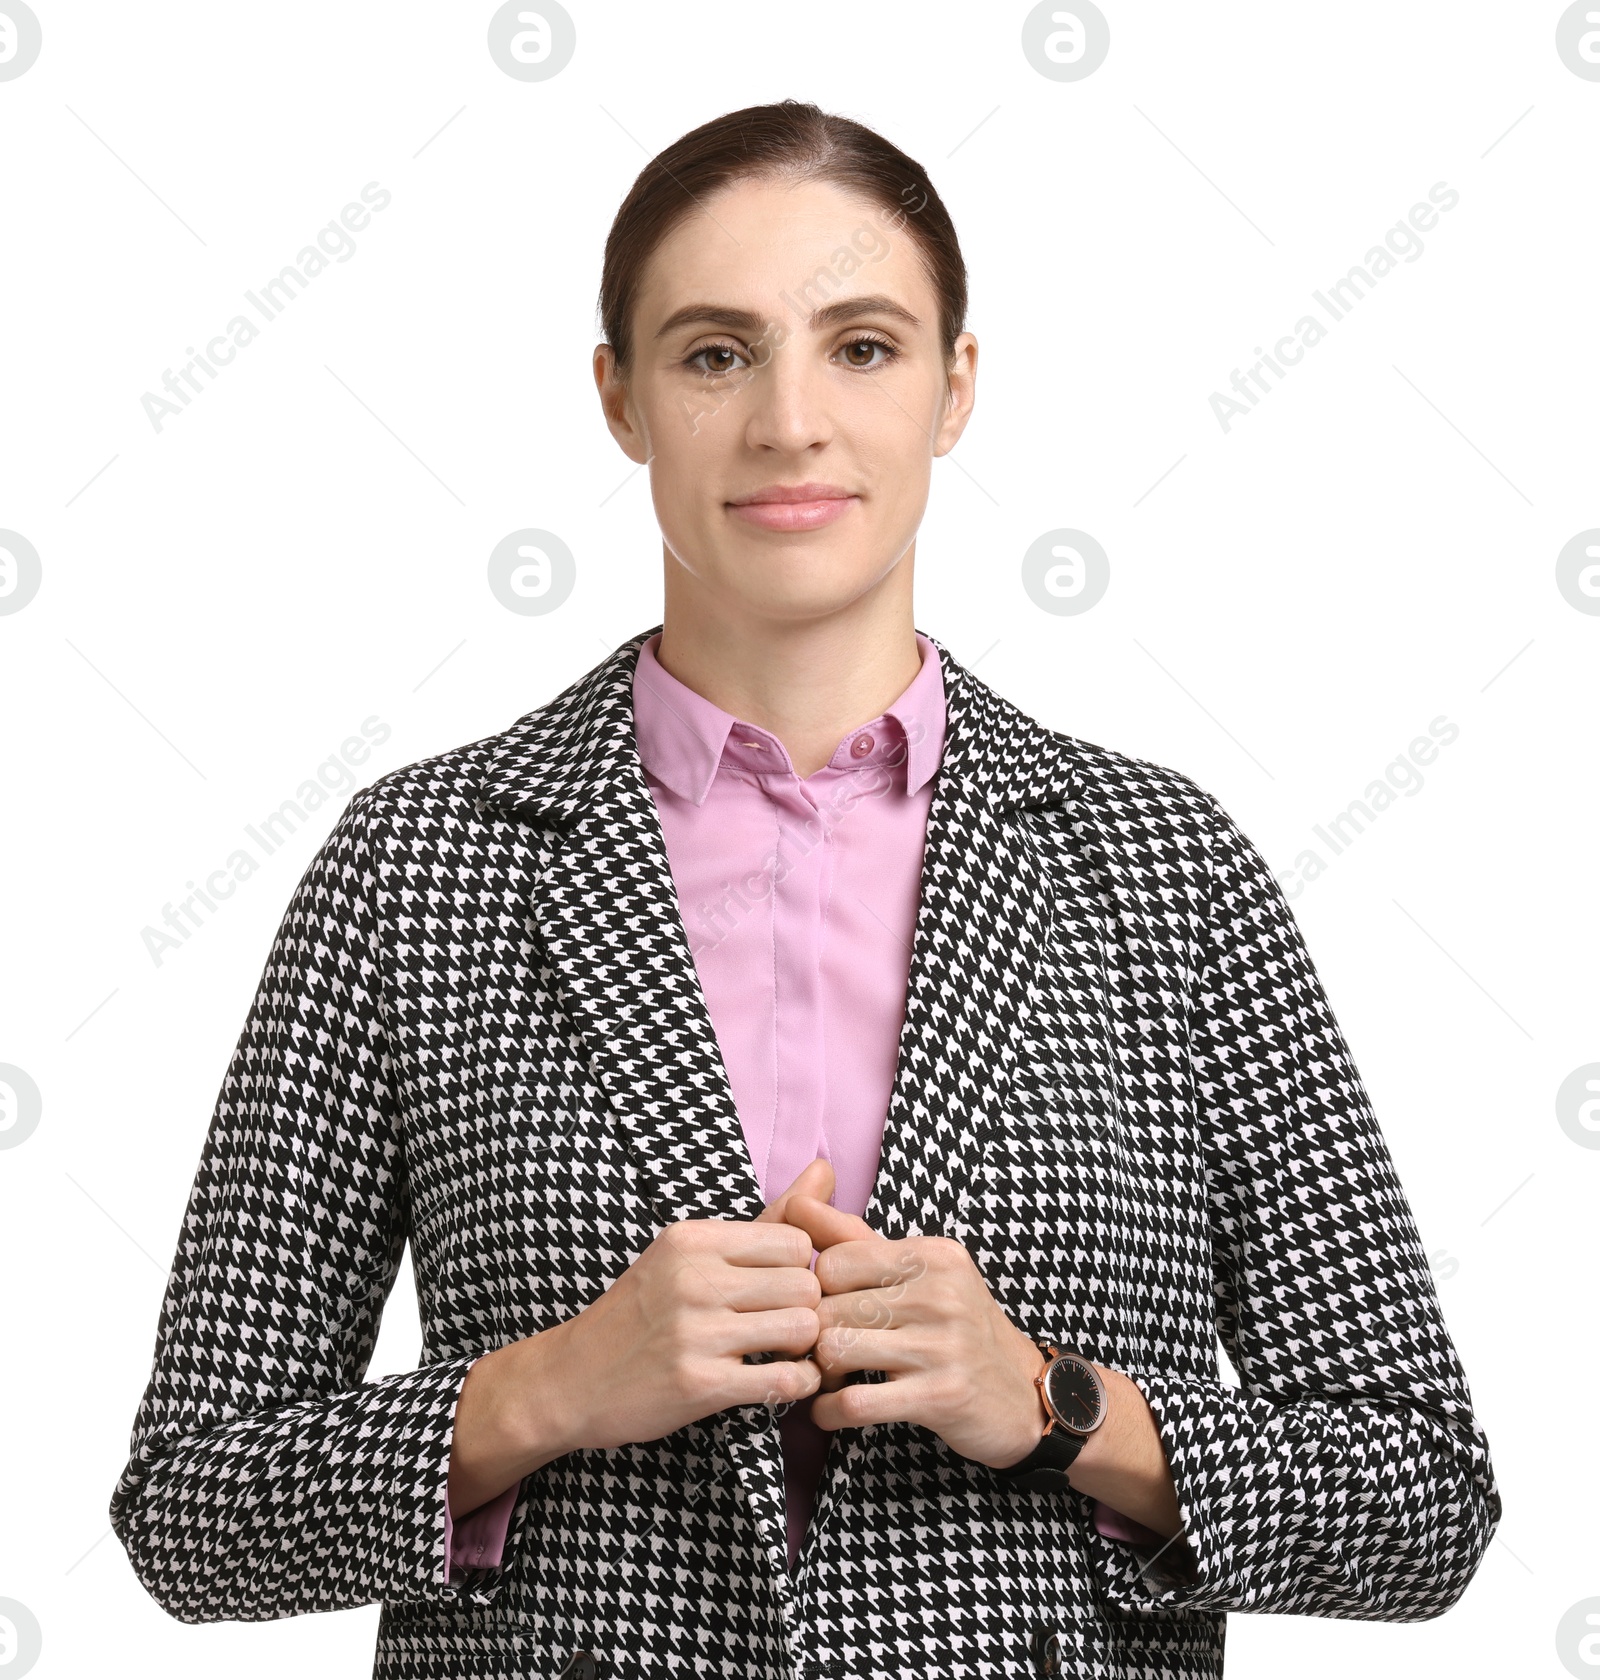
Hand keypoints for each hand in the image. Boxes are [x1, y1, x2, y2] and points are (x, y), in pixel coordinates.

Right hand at [538, 1193, 823, 1453]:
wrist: (570, 1378)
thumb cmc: (642, 1311)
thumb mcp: (690, 1252)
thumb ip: (766, 1217)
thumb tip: (825, 1167)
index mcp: (692, 1239)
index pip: (796, 1241)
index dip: (802, 1269)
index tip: (784, 1289)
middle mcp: (693, 1278)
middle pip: (805, 1285)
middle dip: (808, 1309)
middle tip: (790, 1325)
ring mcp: (695, 1332)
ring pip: (802, 1329)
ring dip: (805, 1348)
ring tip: (787, 1353)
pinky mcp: (697, 1384)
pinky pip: (783, 1380)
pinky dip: (798, 1384)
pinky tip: (782, 1381)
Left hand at [779, 1191, 1048, 1470]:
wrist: (1023, 1395)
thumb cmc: (956, 1327)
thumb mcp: (918, 1273)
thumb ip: (854, 1239)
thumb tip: (794, 1202)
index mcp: (932, 1255)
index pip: (835, 1260)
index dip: (816, 1290)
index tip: (824, 1310)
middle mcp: (940, 1293)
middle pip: (829, 1308)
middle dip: (814, 1336)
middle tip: (818, 1351)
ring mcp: (942, 1345)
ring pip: (836, 1350)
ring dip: (820, 1373)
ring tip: (827, 1377)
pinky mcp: (940, 1396)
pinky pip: (856, 1402)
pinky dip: (829, 1411)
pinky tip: (832, 1410)